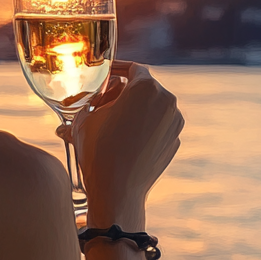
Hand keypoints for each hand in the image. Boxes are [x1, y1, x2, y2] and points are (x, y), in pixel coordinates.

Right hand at [59, 62, 183, 220]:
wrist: (117, 190)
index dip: (116, 69)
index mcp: (145, 87)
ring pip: (152, 107)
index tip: (106, 75)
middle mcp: (166, 100)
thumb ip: (92, 100)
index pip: (133, 68)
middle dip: (123, 93)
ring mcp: (174, 122)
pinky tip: (124, 140)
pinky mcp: (175, 141)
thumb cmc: (98, 151)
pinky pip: (157, 126)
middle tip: (102, 103)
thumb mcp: (85, 118)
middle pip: (143, 87)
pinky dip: (143, 128)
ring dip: (134, 110)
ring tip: (111, 124)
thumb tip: (88, 103)